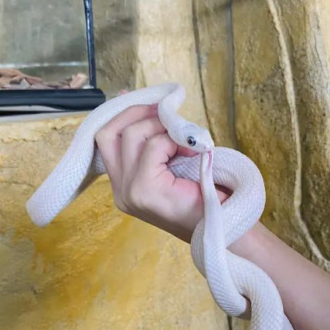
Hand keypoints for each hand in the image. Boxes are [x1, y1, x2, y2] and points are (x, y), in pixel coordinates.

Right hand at [94, 104, 228, 241]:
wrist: (223, 227)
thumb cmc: (204, 197)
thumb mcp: (173, 165)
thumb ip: (155, 141)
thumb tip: (145, 103)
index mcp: (122, 186)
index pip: (105, 139)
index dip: (123, 114)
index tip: (151, 103)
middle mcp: (120, 191)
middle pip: (108, 133)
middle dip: (137, 113)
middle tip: (166, 111)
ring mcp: (129, 192)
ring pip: (132, 135)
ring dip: (161, 127)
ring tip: (185, 140)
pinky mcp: (144, 190)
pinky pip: (154, 146)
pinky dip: (174, 141)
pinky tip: (192, 152)